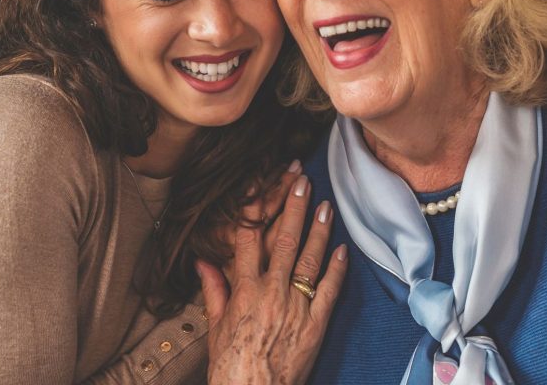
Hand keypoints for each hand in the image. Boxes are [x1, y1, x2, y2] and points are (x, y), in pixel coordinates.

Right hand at [199, 174, 347, 384]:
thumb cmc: (231, 368)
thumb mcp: (216, 328)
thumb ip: (214, 291)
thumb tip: (203, 262)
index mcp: (244, 292)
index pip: (248, 240)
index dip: (254, 209)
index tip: (260, 185)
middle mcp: (271, 294)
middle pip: (283, 241)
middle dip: (293, 208)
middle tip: (302, 180)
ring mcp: (296, 308)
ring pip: (309, 260)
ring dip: (319, 230)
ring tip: (325, 205)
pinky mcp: (316, 325)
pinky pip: (329, 290)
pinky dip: (337, 268)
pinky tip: (343, 248)